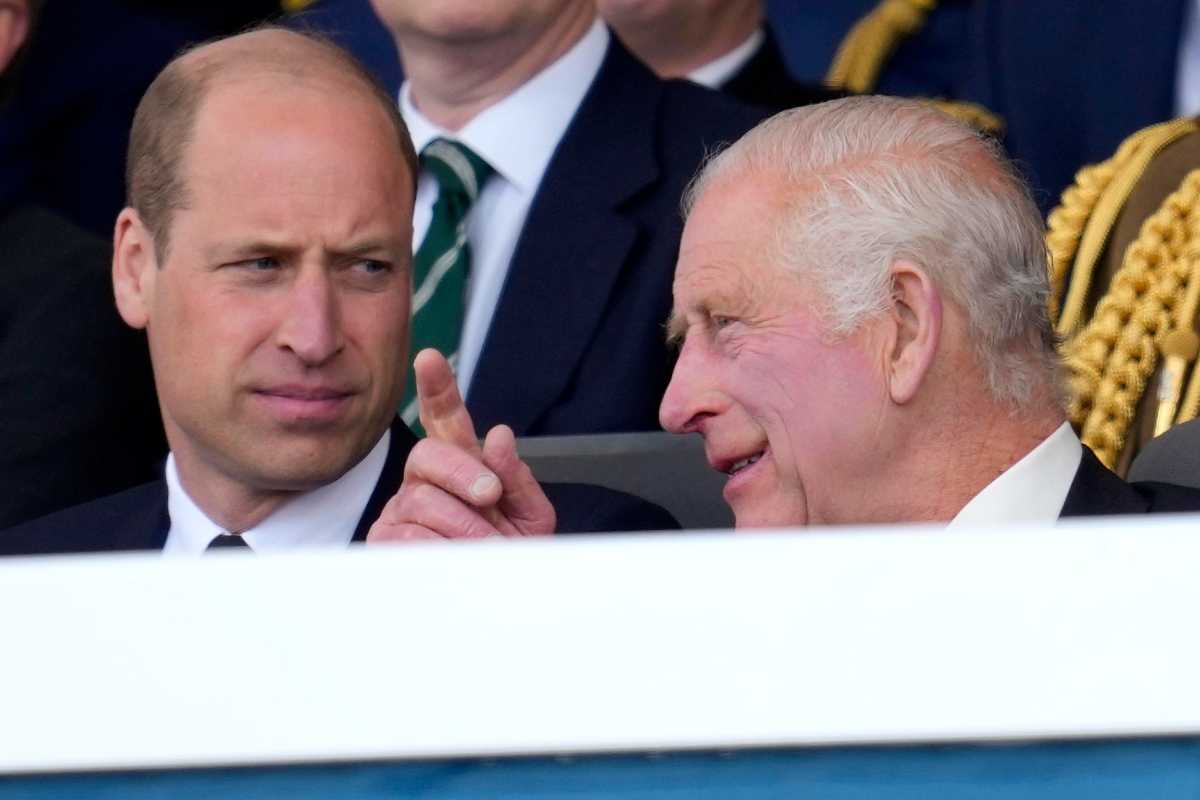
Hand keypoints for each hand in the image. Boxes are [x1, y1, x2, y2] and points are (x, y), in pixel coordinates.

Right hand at [367, 349, 555, 541]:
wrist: (500, 605)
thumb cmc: (511, 558)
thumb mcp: (530, 517)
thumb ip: (517, 477)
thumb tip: (497, 436)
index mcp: (462, 465)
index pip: (445, 419)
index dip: (437, 389)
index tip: (430, 359)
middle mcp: (425, 481)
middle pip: (429, 453)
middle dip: (464, 472)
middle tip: (490, 497)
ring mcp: (401, 509)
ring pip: (422, 499)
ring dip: (463, 526)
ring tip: (485, 548)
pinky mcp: (385, 542)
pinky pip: (407, 535)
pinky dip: (441, 548)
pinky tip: (454, 557)